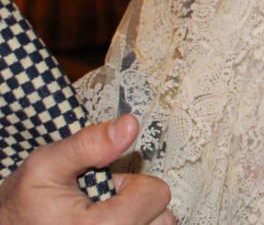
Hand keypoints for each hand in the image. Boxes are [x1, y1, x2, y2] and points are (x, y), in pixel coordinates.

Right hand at [0, 115, 173, 224]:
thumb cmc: (22, 205)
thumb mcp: (46, 166)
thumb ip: (89, 144)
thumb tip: (129, 125)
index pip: (157, 194)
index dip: (133, 183)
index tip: (107, 187)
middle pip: (163, 216)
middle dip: (139, 203)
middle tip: (104, 204)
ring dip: (137, 219)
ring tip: (104, 217)